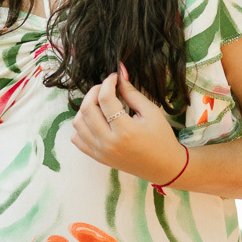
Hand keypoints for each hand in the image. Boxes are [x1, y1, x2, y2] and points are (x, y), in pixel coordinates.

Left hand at [71, 63, 186, 185]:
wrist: (164, 167)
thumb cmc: (161, 138)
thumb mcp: (151, 112)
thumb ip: (132, 93)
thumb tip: (119, 74)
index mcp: (125, 131)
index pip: (106, 99)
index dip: (108, 82)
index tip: (114, 77)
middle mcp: (109, 143)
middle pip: (87, 109)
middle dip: (94, 91)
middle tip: (106, 87)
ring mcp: (100, 152)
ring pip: (78, 123)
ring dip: (86, 107)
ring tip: (100, 103)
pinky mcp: (98, 158)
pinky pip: (77, 139)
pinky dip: (81, 126)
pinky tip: (95, 120)